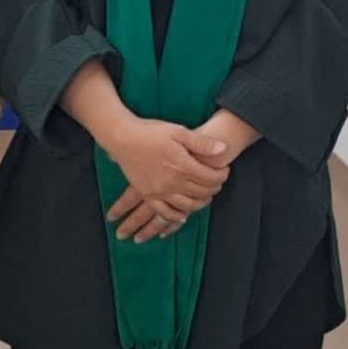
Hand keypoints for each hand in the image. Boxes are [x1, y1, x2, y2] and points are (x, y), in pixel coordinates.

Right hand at [109, 112, 261, 241]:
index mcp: (182, 165)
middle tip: (218, 182)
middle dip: (215, 188)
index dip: (222, 175)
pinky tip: (183, 215)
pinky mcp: (148, 194)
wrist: (122, 137)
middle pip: (202, 192)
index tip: (225, 170)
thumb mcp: (178, 131)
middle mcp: (173, 182)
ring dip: (201, 203)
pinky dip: (177, 217)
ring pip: (188, 205)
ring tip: (206, 196)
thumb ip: (201, 143)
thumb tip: (223, 149)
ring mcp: (160, 191)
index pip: (211, 177)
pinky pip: (165, 212)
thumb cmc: (150, 131)